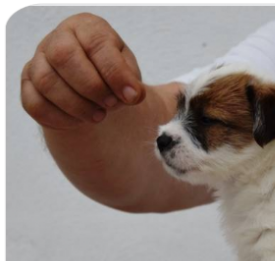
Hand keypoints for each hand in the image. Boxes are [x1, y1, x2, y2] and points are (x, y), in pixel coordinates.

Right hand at [21, 13, 145, 129]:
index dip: (115, 73)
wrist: (96, 97)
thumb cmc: (117, 82)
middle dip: (92, 87)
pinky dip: (59, 117)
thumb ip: (146, 88)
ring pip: (46, 80)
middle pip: (64, 56)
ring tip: (98, 117)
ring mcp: (39, 61)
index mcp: (89, 28)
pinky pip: (34, 103)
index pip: (97, 43)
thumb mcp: (135, 80)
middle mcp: (60, 39)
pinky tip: (78, 122)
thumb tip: (149, 95)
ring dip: (76, 105)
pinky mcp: (29, 85)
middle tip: (111, 106)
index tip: (133, 97)